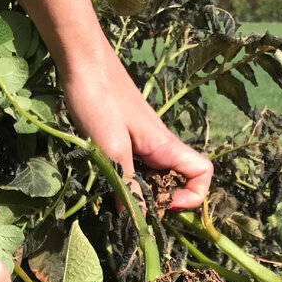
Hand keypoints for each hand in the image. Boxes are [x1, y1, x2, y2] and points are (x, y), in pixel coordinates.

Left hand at [60, 43, 212, 211]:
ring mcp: (142, 143)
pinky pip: (135, 167)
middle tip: (133, 207)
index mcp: (165, 147)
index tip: (165, 204)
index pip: (202, 174)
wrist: (79, 58)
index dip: (192, 196)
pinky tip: (105, 179)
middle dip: (161, 200)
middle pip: (177, 181)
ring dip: (140, 192)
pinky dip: (125, 179)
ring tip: (115, 195)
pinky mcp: (124, 139)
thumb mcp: (113, 151)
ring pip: (154, 177)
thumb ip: (128, 186)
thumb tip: (139, 222)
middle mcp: (159, 147)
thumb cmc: (99, 99)